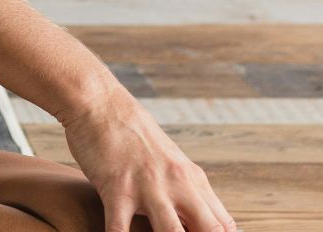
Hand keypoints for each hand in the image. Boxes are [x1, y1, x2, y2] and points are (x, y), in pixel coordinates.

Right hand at [59, 88, 237, 231]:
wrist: (100, 103)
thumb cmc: (133, 135)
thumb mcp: (171, 160)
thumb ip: (188, 190)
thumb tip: (203, 221)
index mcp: (192, 179)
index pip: (222, 225)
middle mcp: (176, 183)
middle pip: (208, 230)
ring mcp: (148, 186)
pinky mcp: (117, 188)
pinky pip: (119, 230)